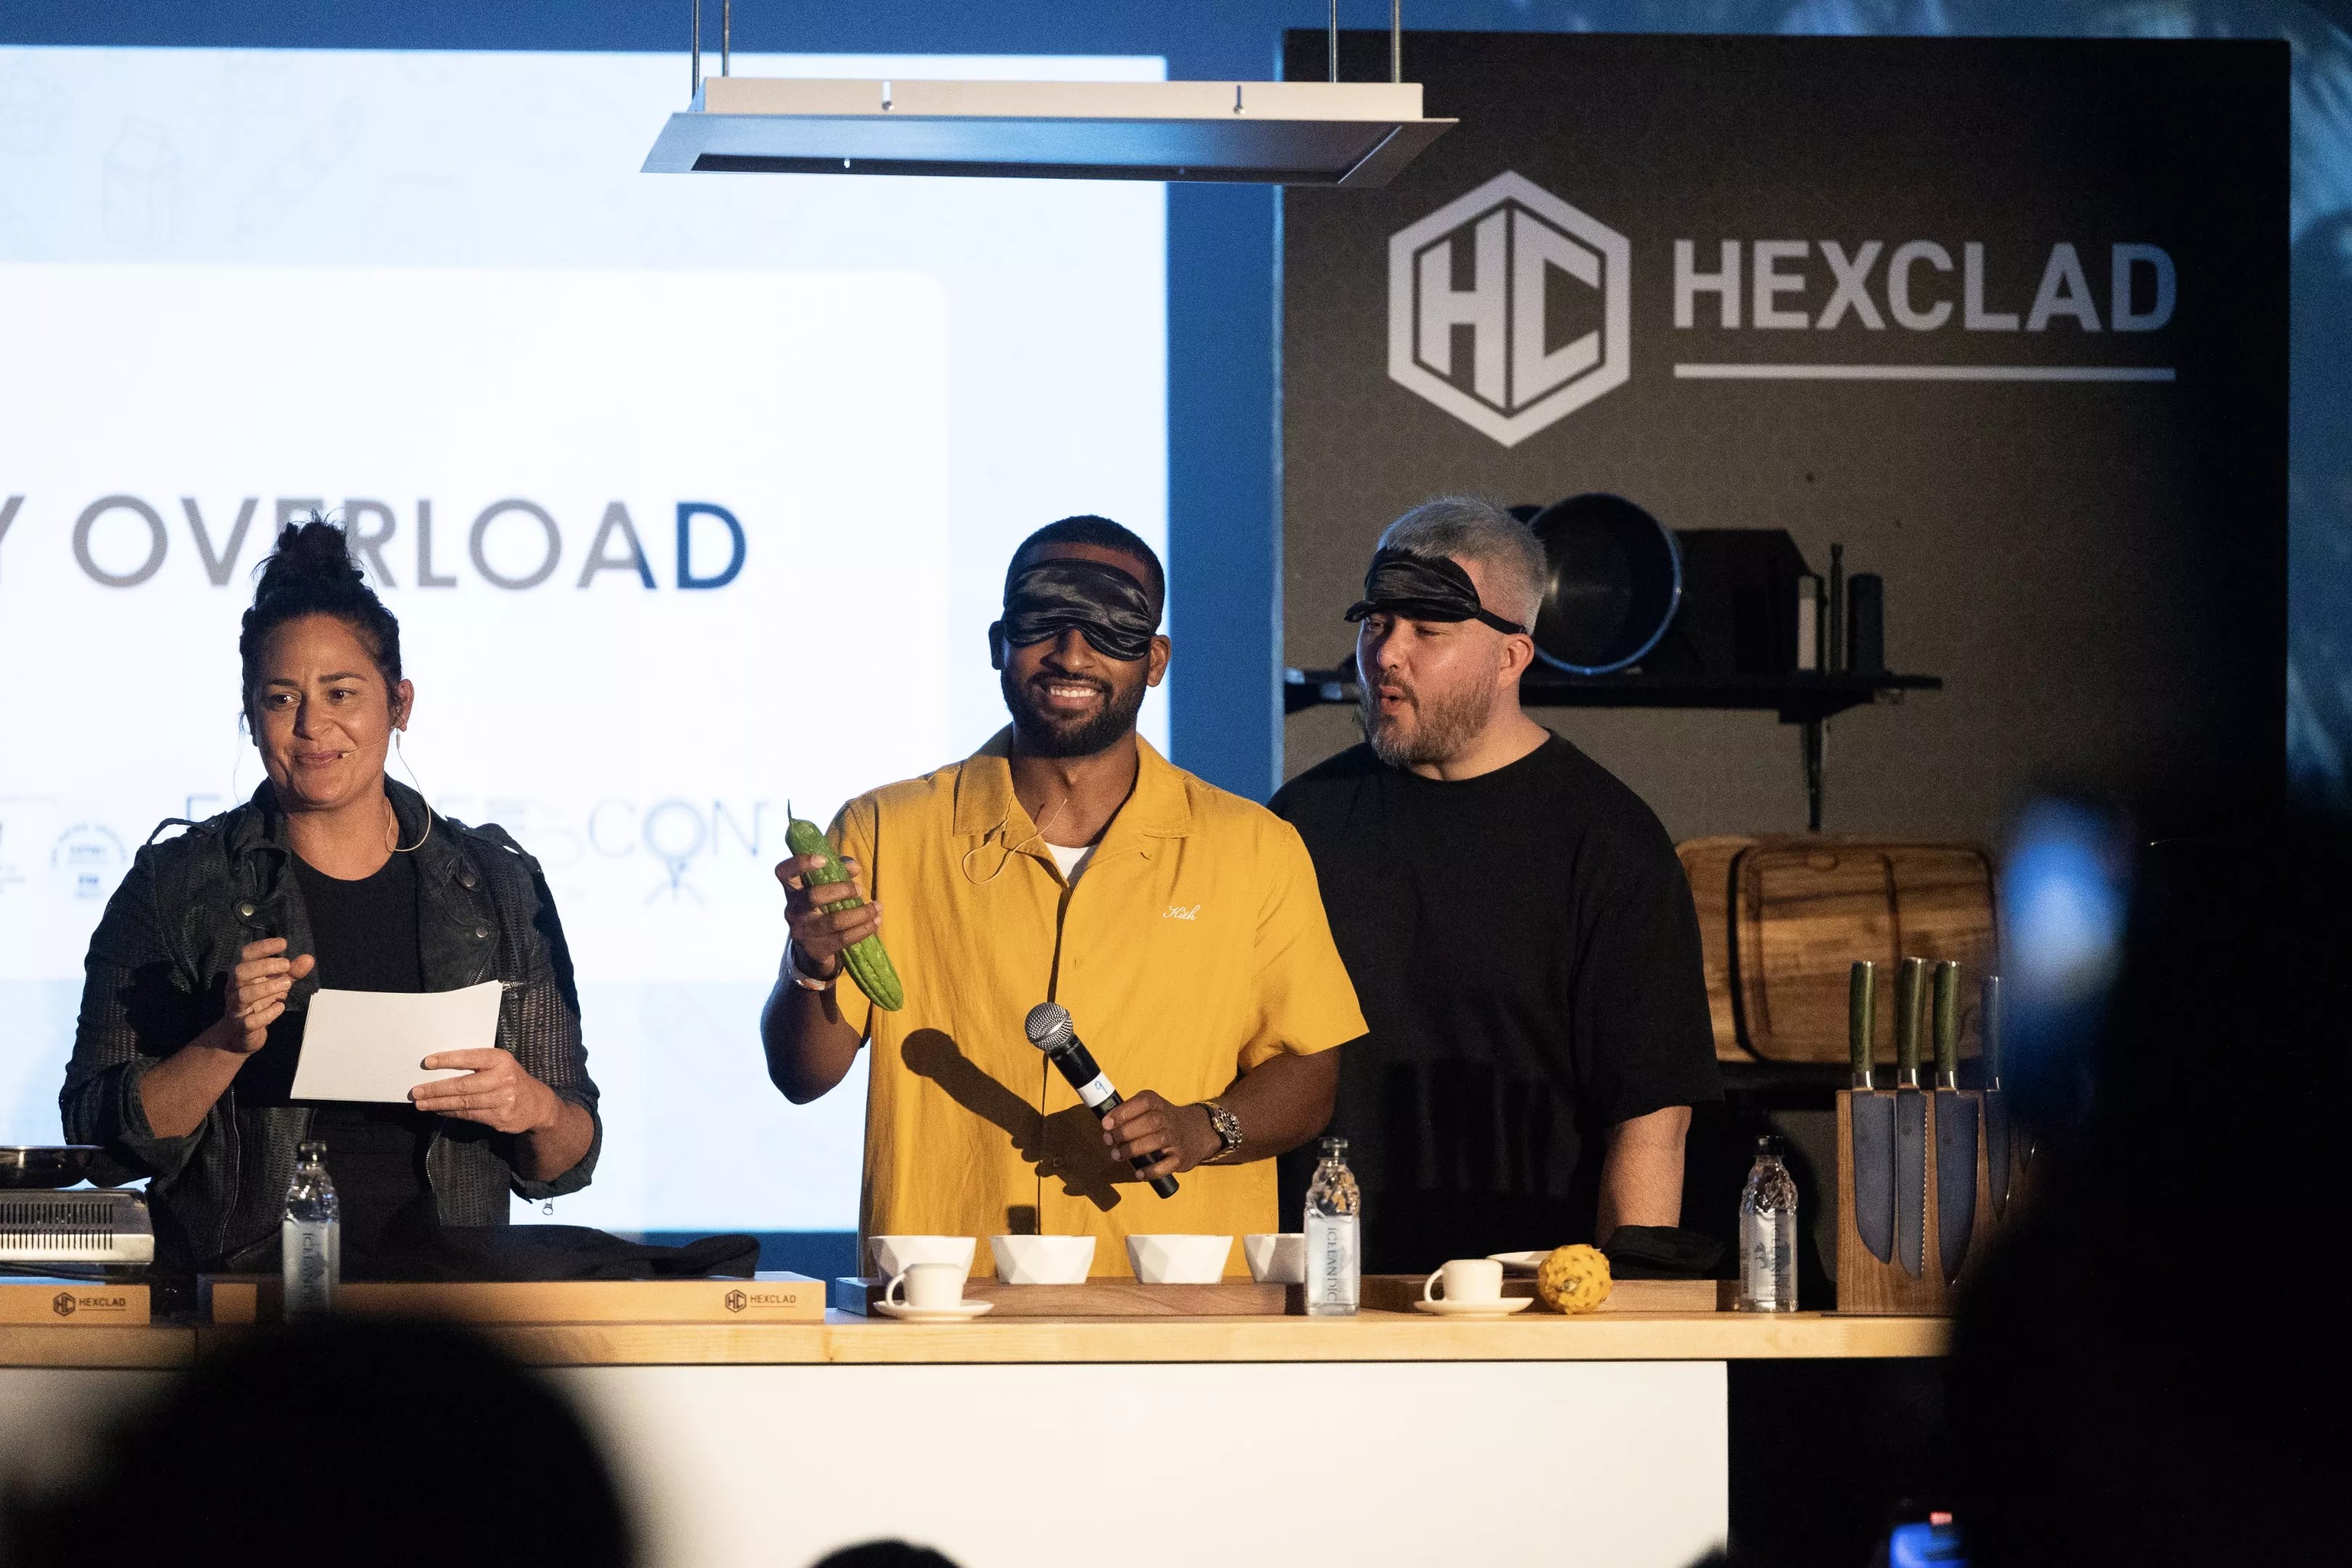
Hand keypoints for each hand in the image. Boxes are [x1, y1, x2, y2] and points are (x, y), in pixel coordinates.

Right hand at [211, 938, 315, 1054]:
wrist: (240, 1035)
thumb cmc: (259, 1003)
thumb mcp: (277, 984)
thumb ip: (291, 972)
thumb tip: (309, 958)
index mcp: (242, 975)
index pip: (245, 954)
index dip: (262, 946)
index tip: (283, 943)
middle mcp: (234, 989)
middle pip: (240, 971)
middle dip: (264, 966)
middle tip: (286, 965)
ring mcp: (235, 1008)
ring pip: (243, 995)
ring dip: (267, 988)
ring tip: (287, 984)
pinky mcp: (240, 1027)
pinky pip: (250, 1021)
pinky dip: (267, 1014)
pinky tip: (280, 1007)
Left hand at [411, 1048, 562, 1134]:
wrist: (537, 1105)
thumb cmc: (510, 1079)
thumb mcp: (501, 1065)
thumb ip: (478, 1065)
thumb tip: (440, 1069)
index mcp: (502, 1060)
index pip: (471, 1058)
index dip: (448, 1060)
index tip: (427, 1063)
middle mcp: (504, 1079)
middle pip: (463, 1085)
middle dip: (436, 1088)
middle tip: (416, 1091)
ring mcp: (503, 1100)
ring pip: (464, 1103)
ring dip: (439, 1104)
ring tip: (421, 1104)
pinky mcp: (500, 1118)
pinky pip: (469, 1115)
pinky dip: (451, 1113)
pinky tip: (439, 1111)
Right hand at [774, 852, 880, 980]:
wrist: (811, 949)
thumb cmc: (822, 908)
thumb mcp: (825, 888)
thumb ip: (839, 871)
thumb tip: (855, 868)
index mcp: (793, 890)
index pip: (784, 872)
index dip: (800, 863)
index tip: (823, 859)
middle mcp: (793, 910)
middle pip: (813, 896)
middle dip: (842, 890)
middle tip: (860, 889)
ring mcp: (802, 932)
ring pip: (834, 921)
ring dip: (861, 913)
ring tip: (877, 907)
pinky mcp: (816, 949)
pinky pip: (843, 939)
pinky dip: (863, 930)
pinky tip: (875, 923)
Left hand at [1099, 1091, 1219, 1180]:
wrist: (1198, 1131)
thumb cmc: (1162, 1121)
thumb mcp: (1150, 1109)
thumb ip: (1129, 1115)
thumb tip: (1105, 1128)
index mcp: (1157, 1103)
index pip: (1143, 1102)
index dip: (1123, 1112)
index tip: (1106, 1123)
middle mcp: (1169, 1118)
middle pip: (1150, 1122)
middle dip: (1125, 1132)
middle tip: (1108, 1140)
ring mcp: (1176, 1138)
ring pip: (1156, 1141)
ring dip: (1133, 1149)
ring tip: (1117, 1155)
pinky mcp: (1181, 1157)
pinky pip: (1166, 1165)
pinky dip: (1151, 1171)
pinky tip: (1138, 1173)